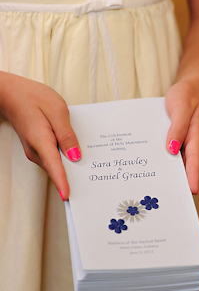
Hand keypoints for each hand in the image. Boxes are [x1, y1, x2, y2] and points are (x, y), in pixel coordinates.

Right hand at [0, 72, 80, 200]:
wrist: (11, 93)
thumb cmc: (33, 97)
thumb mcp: (57, 110)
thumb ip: (67, 134)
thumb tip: (75, 156)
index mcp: (40, 140)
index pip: (53, 166)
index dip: (61, 182)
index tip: (68, 196)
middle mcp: (36, 150)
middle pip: (57, 169)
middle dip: (74, 178)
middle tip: (94, 184)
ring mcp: (36, 151)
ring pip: (56, 165)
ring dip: (72, 169)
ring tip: (92, 171)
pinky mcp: (39, 148)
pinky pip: (54, 158)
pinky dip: (66, 160)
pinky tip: (79, 156)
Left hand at [164, 81, 198, 194]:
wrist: (192, 86)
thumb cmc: (188, 95)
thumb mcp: (181, 108)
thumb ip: (177, 128)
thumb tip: (171, 150)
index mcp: (196, 136)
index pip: (195, 160)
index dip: (193, 176)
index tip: (192, 191)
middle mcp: (191, 143)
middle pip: (186, 166)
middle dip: (179, 182)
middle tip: (169, 198)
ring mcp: (184, 142)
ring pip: (176, 161)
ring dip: (169, 173)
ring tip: (156, 188)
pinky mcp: (176, 139)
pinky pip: (170, 153)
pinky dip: (163, 160)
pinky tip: (151, 166)